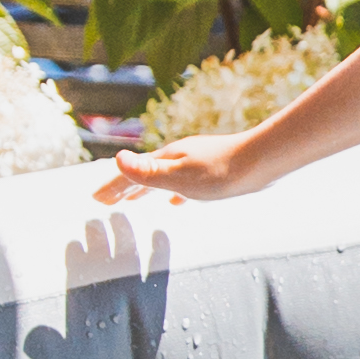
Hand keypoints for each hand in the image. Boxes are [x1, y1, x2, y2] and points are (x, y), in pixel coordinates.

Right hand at [94, 131, 260, 203]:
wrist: (263, 160)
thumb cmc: (222, 171)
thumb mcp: (180, 176)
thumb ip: (149, 172)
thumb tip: (117, 160)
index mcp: (167, 158)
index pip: (132, 173)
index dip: (113, 187)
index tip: (96, 199)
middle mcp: (179, 157)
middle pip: (144, 173)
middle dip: (124, 188)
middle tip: (108, 200)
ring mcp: (197, 163)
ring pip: (163, 177)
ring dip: (146, 189)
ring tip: (134, 200)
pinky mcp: (214, 171)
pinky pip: (185, 183)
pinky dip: (173, 192)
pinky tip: (179, 200)